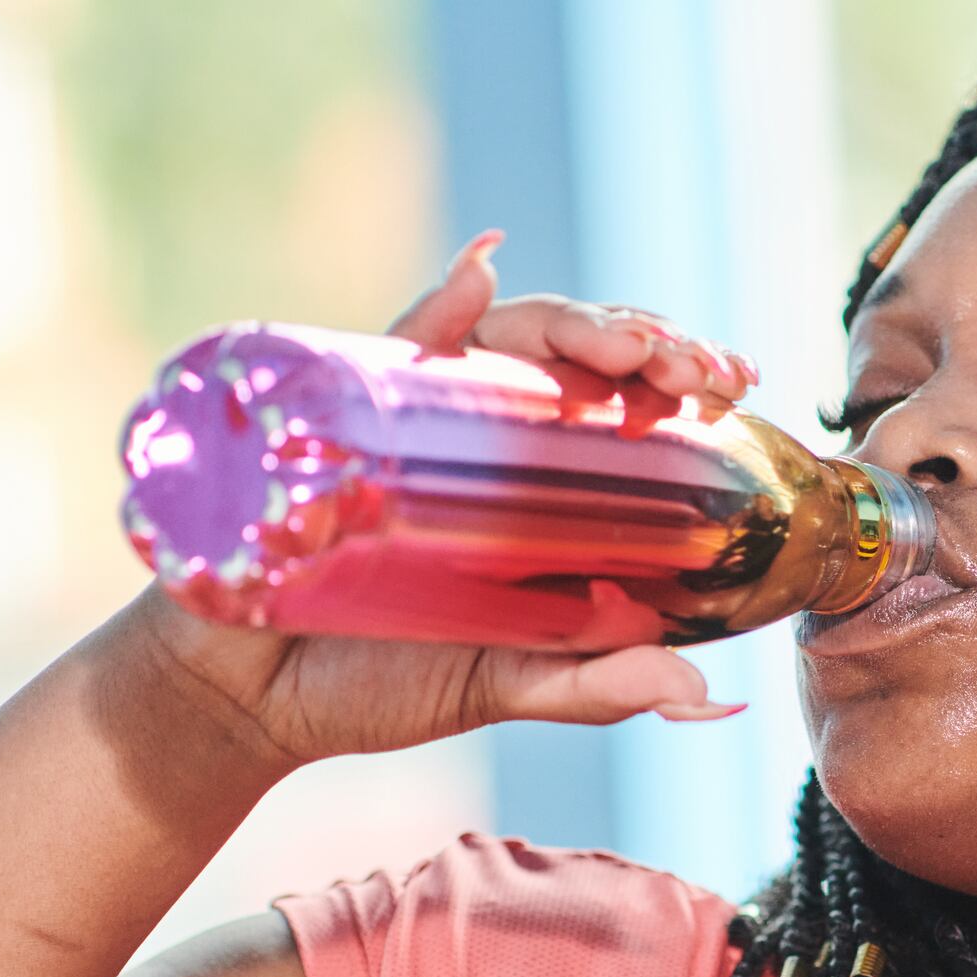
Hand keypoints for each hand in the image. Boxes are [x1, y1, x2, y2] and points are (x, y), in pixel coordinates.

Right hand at [121, 232, 751, 769]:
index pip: (625, 406)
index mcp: (536, 487)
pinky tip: (479, 276)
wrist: (239, 700)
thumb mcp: (503, 687)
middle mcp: (483, 433)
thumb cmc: (374, 684)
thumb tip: (708, 695)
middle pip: (578, 359)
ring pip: (507, 337)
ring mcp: (414, 412)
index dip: (683, 380)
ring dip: (573, 323)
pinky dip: (438, 305)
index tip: (737, 383)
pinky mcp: (341, 408)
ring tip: (625, 341)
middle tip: (694, 369)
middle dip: (645, 344)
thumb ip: (596, 687)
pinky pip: (390, 343)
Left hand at [390, 229, 758, 426]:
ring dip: (696, 367)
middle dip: (667, 353)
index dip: (602, 333)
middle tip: (704, 379)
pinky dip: (701, 390)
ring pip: (650, 363)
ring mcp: (580, 388)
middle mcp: (547, 354)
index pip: (559, 322)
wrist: (385, 514)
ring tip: (735, 382)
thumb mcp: (395, 379)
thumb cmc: (383, 448)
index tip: (638, 353)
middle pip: (619, 338)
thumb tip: (482, 253)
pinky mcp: (602, 425)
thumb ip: (434, 320)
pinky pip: (659, 397)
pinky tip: (740, 389)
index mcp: (496, 337)